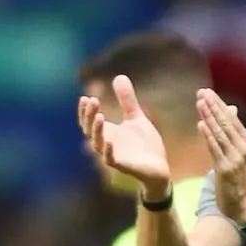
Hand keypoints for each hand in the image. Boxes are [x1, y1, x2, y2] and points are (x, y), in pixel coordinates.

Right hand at [78, 75, 169, 195]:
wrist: (159, 168)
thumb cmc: (145, 145)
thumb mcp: (137, 118)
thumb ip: (127, 100)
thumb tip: (118, 76)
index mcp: (108, 133)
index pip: (89, 121)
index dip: (85, 111)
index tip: (85, 97)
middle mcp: (107, 144)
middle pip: (89, 130)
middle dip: (89, 116)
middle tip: (92, 101)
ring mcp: (114, 156)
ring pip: (97, 144)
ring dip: (96, 130)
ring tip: (100, 115)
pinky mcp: (124, 166)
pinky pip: (111, 160)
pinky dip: (108, 151)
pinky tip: (109, 141)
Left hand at [196, 89, 245, 222]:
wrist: (243, 204)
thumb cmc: (238, 178)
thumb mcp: (237, 152)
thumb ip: (232, 132)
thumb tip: (230, 109)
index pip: (232, 119)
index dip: (220, 105)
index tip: (208, 92)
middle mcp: (242, 147)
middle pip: (227, 123)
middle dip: (214, 106)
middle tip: (202, 92)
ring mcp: (235, 158)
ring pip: (221, 133)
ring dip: (209, 117)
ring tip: (200, 103)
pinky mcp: (225, 168)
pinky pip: (215, 149)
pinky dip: (208, 136)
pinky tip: (201, 124)